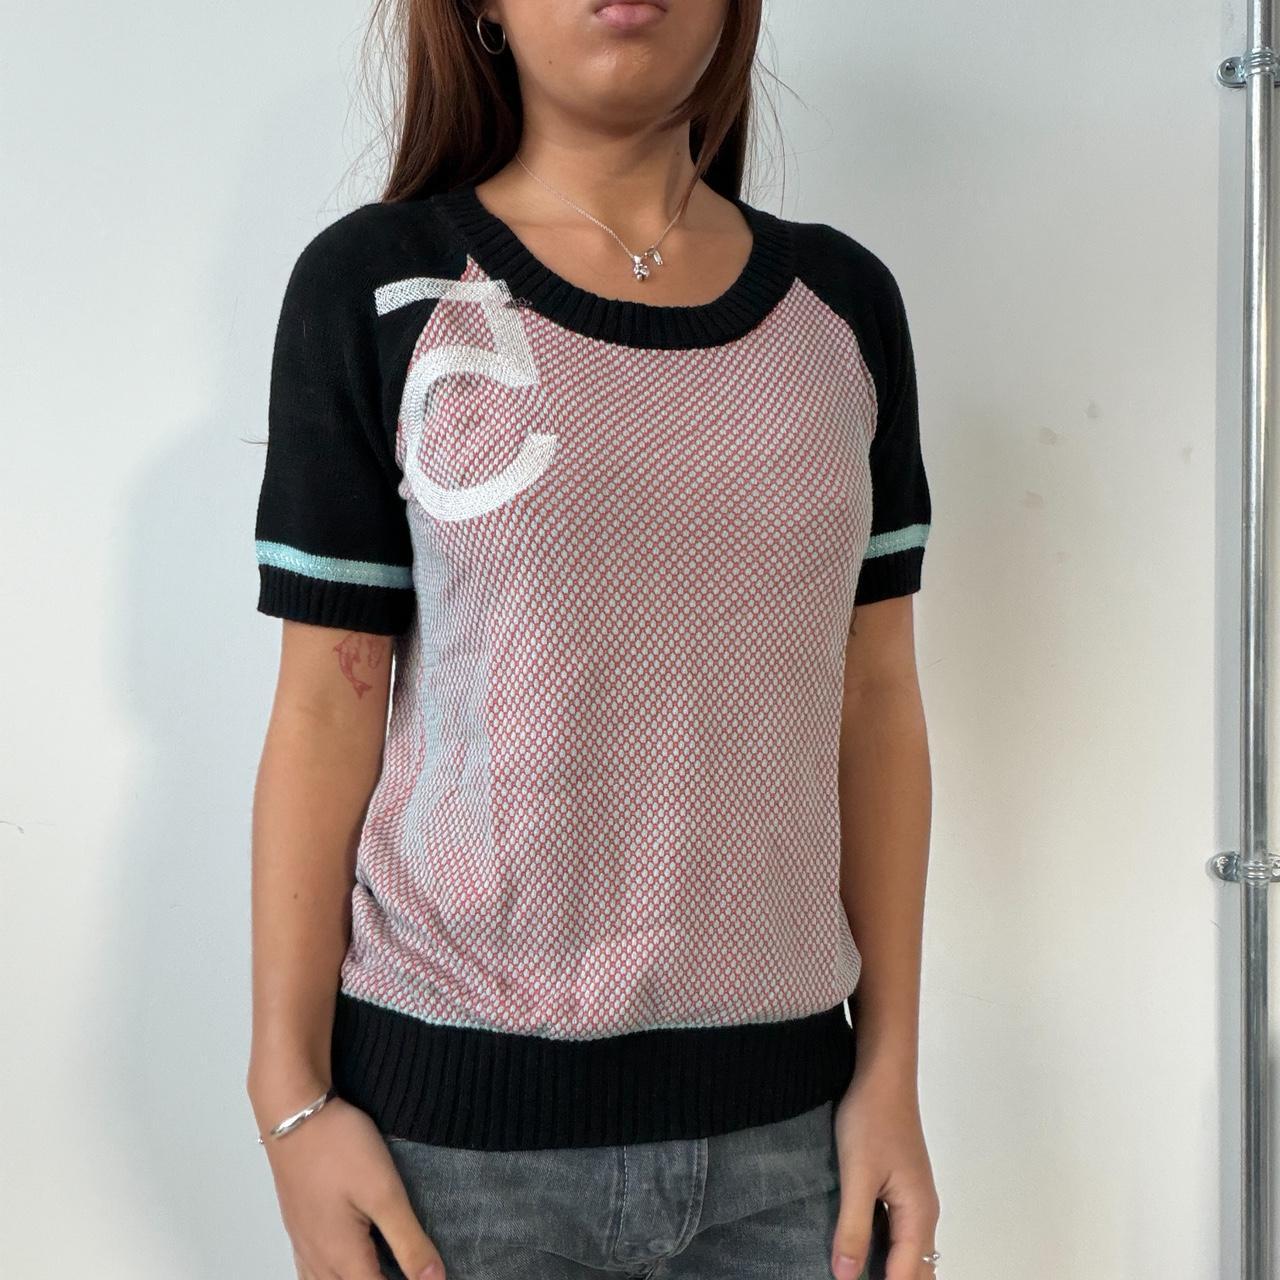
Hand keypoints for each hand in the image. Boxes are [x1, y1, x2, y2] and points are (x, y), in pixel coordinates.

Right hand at [258, 1093, 445, 1279]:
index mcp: (343, 1257)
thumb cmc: (338, 1147)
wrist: (294, 1114)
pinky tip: (343, 1264)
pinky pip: (310, 1271)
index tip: (427, 1278)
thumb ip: (409, 1240)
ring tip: (380, 1269)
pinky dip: (328, 1277)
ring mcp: (304, 1242)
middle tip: (405, 1271)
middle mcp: (318, 1258)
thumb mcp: (384, 1191)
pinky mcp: (298, 1225)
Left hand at [829, 1064, 940, 1279]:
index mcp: (918, 1215)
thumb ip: (853, 1227)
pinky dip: (883, 1249)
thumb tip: (847, 1278)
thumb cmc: (871, 1120)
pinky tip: (858, 1248)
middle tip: (854, 1279)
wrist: (882, 1075)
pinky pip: (897, 1231)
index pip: (907, 1276)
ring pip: (907, 1251)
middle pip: (917, 1270)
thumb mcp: (857, 1175)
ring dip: (888, 1268)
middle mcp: (922, 1213)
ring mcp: (913, 1199)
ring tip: (855, 1272)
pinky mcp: (900, 1186)